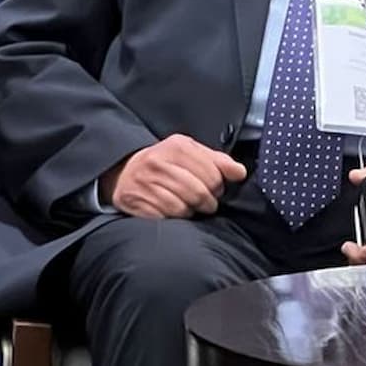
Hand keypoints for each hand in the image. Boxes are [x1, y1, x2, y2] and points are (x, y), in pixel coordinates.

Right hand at [99, 134, 247, 218]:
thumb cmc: (165, 163)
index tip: (216, 188)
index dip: (219, 185)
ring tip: (191, 206)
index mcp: (177, 146)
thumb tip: (240, 173)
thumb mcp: (190, 152)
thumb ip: (218, 161)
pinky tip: (175, 212)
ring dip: (192, 212)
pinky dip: (176, 218)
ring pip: (184, 208)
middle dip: (208, 202)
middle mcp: (160, 162)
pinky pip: (167, 217)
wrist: (125, 171)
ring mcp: (147, 183)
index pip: (212, 173)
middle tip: (207, 202)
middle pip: (199, 192)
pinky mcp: (138, 202)